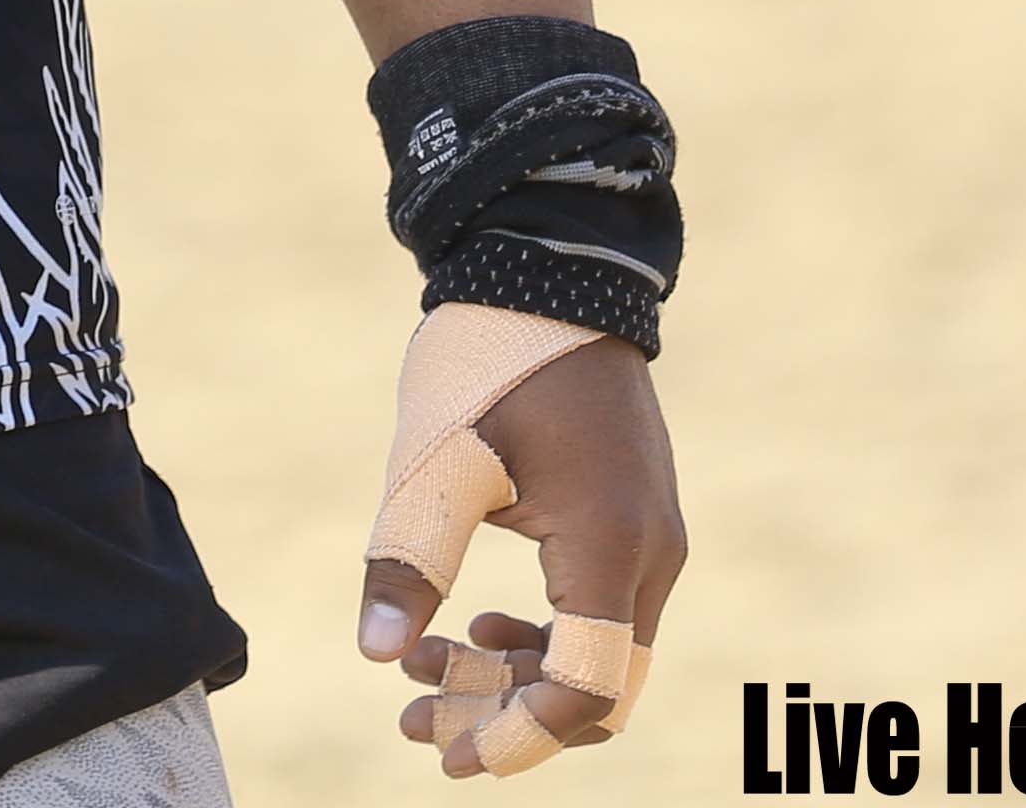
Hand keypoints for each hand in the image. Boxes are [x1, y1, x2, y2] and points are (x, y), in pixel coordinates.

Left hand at [360, 338, 686, 777]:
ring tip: (424, 668)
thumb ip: (409, 562)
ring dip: (515, 677)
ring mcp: (651, 537)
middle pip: (596, 688)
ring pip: (598, 655)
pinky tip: (476, 626)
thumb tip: (375, 656)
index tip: (445, 755)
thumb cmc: (490, 362)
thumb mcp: (435, 463)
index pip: (582, 690)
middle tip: (414, 718)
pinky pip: (602, 613)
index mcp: (611, 547)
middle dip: (506, 715)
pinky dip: (541, 637)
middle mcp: (650, 554)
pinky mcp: (635, 519)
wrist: (548, 270)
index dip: (516, 737)